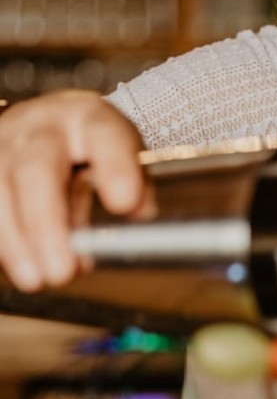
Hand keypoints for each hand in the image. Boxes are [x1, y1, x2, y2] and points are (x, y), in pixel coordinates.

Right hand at [0, 89, 144, 290]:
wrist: (51, 127)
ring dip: (16, 240)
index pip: (104, 136)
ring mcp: (4, 143)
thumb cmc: (91, 150)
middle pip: (36, 168)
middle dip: (47, 223)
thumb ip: (135, 187)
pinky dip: (1, 239)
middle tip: (63, 270)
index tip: (125, 203)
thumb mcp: (122, 159)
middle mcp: (42, 126)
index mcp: (89, 119)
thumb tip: (140, 212)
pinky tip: (20, 265)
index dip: (115, 168)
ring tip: (37, 278)